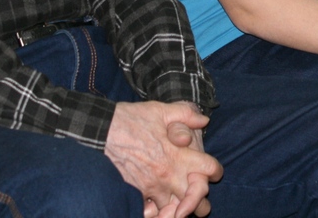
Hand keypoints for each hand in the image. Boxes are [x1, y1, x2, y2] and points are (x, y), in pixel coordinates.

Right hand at [104, 101, 221, 217]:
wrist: (100, 130)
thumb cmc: (132, 119)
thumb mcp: (162, 110)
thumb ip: (186, 115)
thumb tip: (204, 120)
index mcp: (179, 155)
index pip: (210, 170)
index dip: (216, 171)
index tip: (213, 172)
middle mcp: (169, 176)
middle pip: (198, 202)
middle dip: (201, 201)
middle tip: (197, 194)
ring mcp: (152, 188)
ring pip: (176, 211)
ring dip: (180, 208)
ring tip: (179, 202)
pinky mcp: (136, 195)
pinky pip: (152, 213)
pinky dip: (157, 212)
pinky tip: (158, 205)